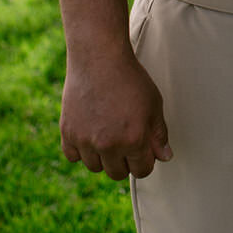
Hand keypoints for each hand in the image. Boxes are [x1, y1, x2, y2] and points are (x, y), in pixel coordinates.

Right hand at [60, 51, 171, 180]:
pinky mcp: (67, 132)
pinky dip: (80, 149)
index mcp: (134, 140)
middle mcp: (109, 145)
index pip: (142, 171)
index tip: (142, 149)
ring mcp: (85, 140)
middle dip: (124, 161)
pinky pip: (72, 156)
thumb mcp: (154, 104)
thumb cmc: (130, 79)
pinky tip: (89, 132)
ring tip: (106, 133)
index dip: (144, 161)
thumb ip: (159, 134)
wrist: (99, 58)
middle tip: (124, 140)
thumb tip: (164, 157)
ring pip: (95, 167)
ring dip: (102, 156)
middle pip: (117, 173)